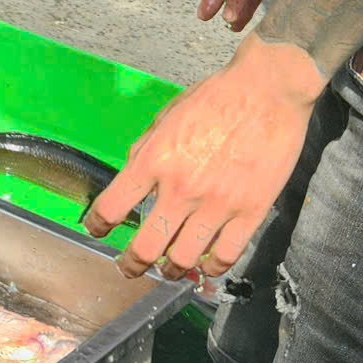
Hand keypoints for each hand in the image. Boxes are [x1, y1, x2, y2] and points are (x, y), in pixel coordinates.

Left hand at [87, 35, 324, 279]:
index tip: (95, 230)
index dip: (97, 225)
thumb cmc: (213, 99)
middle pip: (146, 247)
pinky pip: (226, 256)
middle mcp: (181, 188)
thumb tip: (132, 182)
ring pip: (184, 260)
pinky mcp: (251, 212)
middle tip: (129, 267)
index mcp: (154, 161)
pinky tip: (205, 266)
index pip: (112, 207)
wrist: (266, 91)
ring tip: (168, 270)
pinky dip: (211, 268)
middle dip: (132, 264)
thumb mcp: (165, 119)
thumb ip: (145, 152)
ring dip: (170, 271)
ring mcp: (218, 204)